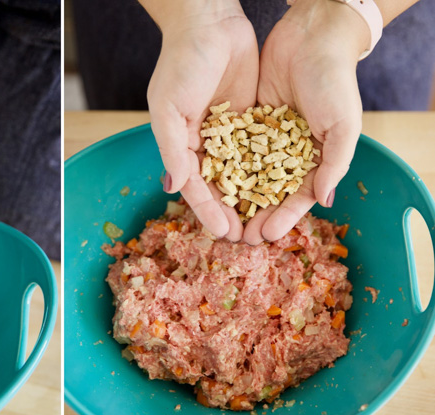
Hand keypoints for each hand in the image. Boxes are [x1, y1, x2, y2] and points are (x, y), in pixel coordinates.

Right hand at [143, 0, 257, 240]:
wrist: (209, 22)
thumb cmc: (181, 63)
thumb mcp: (168, 108)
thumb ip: (173, 149)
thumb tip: (173, 188)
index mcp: (181, 145)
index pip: (196, 186)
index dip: (208, 211)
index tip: (223, 233)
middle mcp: (206, 143)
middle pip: (221, 186)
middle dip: (232, 212)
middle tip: (248, 238)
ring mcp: (231, 132)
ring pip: (244, 173)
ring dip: (253, 199)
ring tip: (266, 223)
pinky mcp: (252, 118)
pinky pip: (262, 150)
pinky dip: (270, 170)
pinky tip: (283, 190)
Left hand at [243, 0, 367, 243]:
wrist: (311, 38)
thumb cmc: (335, 82)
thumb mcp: (343, 125)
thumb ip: (334, 163)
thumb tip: (324, 201)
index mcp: (315, 158)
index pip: (296, 196)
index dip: (283, 217)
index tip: (267, 236)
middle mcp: (287, 153)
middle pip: (267, 192)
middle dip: (255, 215)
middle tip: (239, 238)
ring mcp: (264, 138)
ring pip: (246, 175)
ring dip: (235, 199)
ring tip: (222, 219)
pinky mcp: (245, 121)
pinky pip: (231, 148)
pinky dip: (222, 166)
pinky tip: (209, 185)